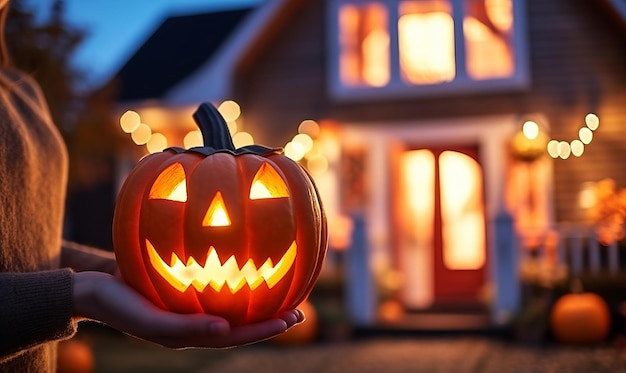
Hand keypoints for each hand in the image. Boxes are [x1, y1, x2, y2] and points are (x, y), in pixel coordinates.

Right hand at [72, 271, 303, 348]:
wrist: (94, 288)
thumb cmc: (120, 304)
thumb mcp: (151, 320)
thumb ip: (186, 328)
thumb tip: (225, 330)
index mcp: (192, 336)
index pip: (237, 336)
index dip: (265, 330)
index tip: (291, 320)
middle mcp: (197, 324)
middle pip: (241, 325)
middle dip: (271, 320)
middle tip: (301, 311)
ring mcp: (193, 307)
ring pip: (233, 307)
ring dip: (259, 302)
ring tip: (286, 292)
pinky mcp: (186, 291)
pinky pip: (217, 288)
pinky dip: (237, 282)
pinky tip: (250, 264)